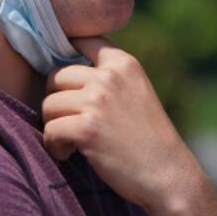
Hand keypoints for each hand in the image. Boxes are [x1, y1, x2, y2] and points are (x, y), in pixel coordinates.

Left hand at [42, 37, 205, 210]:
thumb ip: (109, 77)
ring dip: (54, 125)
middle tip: (69, 121)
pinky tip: (67, 154)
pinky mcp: (87, 129)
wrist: (168, 175)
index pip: (81, 40)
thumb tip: (62, 71)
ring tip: (70, 142)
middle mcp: (109, 77)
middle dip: (57, 100)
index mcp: (123, 63)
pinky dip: (54, 145)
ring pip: (48, 104)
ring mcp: (97, 101)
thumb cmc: (149, 139)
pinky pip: (50, 130)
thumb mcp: (136, 92)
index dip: (66, 57)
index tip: (67, 83)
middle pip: (56, 75)